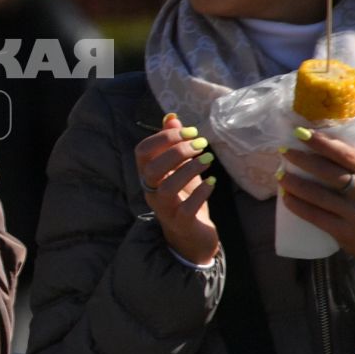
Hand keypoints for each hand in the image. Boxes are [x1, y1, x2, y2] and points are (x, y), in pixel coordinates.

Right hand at [135, 112, 218, 265]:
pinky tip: (212, 183)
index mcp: (148, 175)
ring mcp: (165, 209)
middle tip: (201, 145)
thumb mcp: (180, 169)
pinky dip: (201, 192)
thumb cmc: (185, 198)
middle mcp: (151, 191)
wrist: (193, 236)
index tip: (190, 132)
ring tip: (208, 161)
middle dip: (177, 151)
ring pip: (167, 188)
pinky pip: (186, 208)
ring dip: (190, 170)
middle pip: (152, 168)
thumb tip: (172, 117)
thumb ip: (173, 144)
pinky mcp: (181, 223)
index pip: (142, 151)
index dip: (164, 137)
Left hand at [278, 128, 354, 275]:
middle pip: (329, 172)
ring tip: (279, 175)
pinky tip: (286, 197)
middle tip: (284, 152)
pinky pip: (315, 216)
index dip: (321, 143)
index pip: (346, 154)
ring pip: (318, 194)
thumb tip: (321, 144)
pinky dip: (297, 205)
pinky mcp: (345, 232)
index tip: (301, 133)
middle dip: (302, 160)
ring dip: (294, 183)